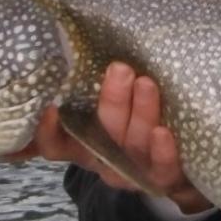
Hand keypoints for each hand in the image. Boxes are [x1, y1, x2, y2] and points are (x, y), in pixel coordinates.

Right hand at [4, 62, 212, 212]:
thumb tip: (81, 42)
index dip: (48, 132)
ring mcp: (132, 172)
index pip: (54, 145)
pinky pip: (161, 168)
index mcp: (82, 145)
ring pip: (132, 144)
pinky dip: (162, 151)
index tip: (51, 107)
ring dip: (140, 112)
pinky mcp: (161, 178)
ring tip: (146, 83)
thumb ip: (95, 88)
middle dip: (112, 101)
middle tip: (121, 69)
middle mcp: (103, 160)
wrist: (172, 164)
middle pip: (100, 136)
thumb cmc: (133, 122)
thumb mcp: (109, 108)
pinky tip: (163, 131)